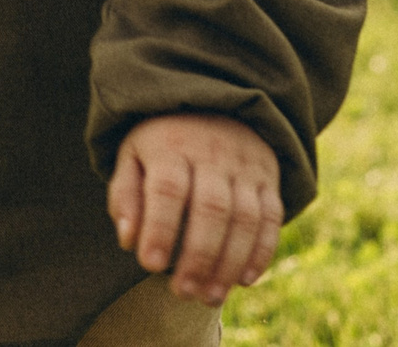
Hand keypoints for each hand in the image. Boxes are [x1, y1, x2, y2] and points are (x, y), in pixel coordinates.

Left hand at [109, 113, 284, 304]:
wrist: (213, 100)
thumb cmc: (162, 142)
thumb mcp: (133, 156)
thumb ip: (125, 196)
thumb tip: (128, 240)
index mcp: (172, 145)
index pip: (168, 188)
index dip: (159, 228)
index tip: (150, 265)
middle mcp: (213, 153)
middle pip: (211, 207)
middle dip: (198, 256)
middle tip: (183, 293)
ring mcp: (245, 165)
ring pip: (246, 217)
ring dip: (230, 262)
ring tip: (211, 297)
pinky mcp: (268, 177)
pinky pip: (272, 215)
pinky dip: (262, 250)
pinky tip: (245, 279)